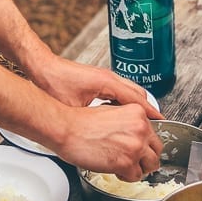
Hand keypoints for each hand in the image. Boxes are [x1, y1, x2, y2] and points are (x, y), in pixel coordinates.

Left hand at [31, 55, 163, 118]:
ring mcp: (104, 76)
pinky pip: (120, 89)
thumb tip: (103, 134)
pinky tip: (122, 112)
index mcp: (107, 83)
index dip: (150, 113)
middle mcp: (109, 77)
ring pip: (130, 90)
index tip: (160, 123)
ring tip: (142, 121)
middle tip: (154, 125)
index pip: (136, 99)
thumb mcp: (73, 107)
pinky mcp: (98, 78)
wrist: (41, 67)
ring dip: (137, 105)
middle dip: (147, 109)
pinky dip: (126, 101)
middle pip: (138, 93)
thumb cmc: (53, 83)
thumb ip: (91, 119)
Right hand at [56, 102, 162, 181]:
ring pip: (151, 165)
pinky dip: (127, 177)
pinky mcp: (127, 163)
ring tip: (126, 167)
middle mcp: (141, 128)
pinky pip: (136, 176)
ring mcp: (135, 146)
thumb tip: (135, 134)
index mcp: (138, 113)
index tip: (139, 148)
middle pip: (157, 150)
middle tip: (135, 160)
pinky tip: (116, 171)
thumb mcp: (111, 111)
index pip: (153, 132)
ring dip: (139, 168)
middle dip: (146, 157)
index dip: (145, 143)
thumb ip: (128, 121)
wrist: (67, 130)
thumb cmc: (81, 122)